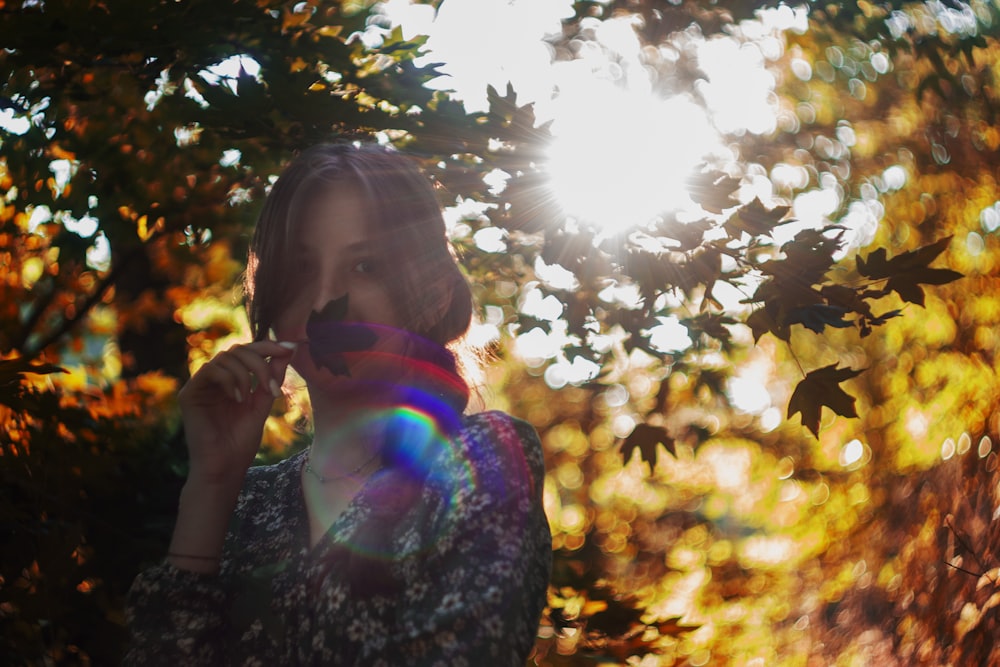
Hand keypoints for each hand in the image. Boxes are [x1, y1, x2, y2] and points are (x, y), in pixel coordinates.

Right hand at [177, 340, 296, 486]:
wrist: (225, 469)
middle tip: (271, 385)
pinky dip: (229, 379)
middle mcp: (215, 381)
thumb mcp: (262, 404)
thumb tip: (288, 350)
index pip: (248, 352)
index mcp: (232, 382)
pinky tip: (237, 398)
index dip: (268, 346)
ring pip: (224, 357)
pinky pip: (210, 370)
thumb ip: (271, 378)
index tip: (289, 348)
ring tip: (248, 397)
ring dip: (245, 373)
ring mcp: (201, 386)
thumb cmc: (241, 442)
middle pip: (237, 350)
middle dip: (260, 361)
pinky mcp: (189, 394)